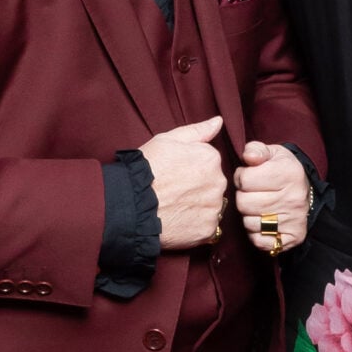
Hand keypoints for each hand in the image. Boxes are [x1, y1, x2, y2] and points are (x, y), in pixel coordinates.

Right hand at [141, 115, 226, 249]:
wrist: (132, 204)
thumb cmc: (146, 169)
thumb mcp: (168, 140)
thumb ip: (198, 131)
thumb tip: (218, 121)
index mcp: (211, 158)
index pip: (210, 162)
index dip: (191, 168)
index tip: (176, 174)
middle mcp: (219, 182)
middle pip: (213, 184)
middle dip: (198, 188)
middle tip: (174, 192)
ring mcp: (214, 207)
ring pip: (211, 206)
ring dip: (198, 207)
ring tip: (175, 207)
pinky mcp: (208, 229)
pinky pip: (207, 227)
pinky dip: (195, 226)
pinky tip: (179, 221)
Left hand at [233, 141, 309, 255]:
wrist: (306, 191)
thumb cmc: (282, 170)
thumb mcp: (272, 153)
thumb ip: (256, 149)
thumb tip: (249, 156)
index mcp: (288, 173)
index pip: (244, 179)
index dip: (241, 177)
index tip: (249, 177)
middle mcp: (293, 198)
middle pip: (244, 203)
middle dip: (243, 197)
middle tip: (253, 193)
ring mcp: (293, 220)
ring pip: (249, 223)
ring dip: (248, 215)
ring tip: (258, 206)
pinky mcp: (292, 238)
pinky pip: (259, 240)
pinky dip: (255, 233)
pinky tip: (263, 222)